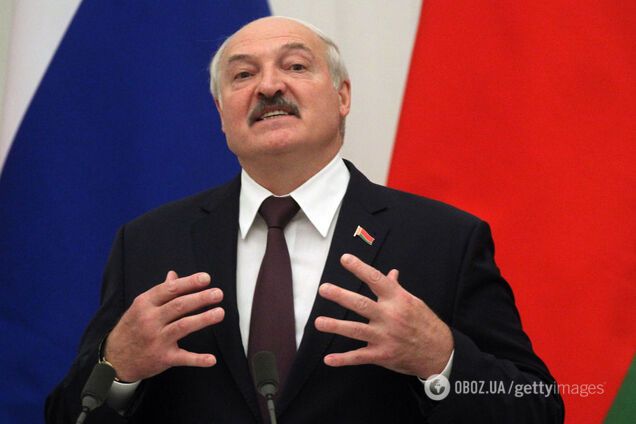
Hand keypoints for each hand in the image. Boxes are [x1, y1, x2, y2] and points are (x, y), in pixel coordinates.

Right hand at [103, 271, 223, 381]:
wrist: (114, 359)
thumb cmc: (133, 328)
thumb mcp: (141, 307)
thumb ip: (160, 292)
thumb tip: (174, 275)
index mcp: (145, 304)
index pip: (170, 290)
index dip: (189, 283)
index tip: (207, 278)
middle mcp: (150, 320)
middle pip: (179, 306)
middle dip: (200, 298)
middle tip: (218, 293)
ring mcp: (156, 340)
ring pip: (183, 326)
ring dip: (203, 319)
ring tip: (220, 313)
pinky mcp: (163, 358)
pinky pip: (183, 358)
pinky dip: (198, 359)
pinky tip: (212, 359)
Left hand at [315, 254, 452, 378]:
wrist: (439, 352)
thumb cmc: (424, 323)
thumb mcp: (413, 302)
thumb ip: (396, 289)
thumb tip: (390, 273)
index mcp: (398, 300)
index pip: (376, 280)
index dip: (360, 268)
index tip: (345, 259)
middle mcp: (390, 316)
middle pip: (362, 304)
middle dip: (341, 296)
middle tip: (324, 289)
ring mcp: (385, 337)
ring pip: (356, 330)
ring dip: (336, 326)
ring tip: (318, 322)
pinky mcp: (382, 355)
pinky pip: (359, 357)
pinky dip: (343, 359)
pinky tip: (329, 359)